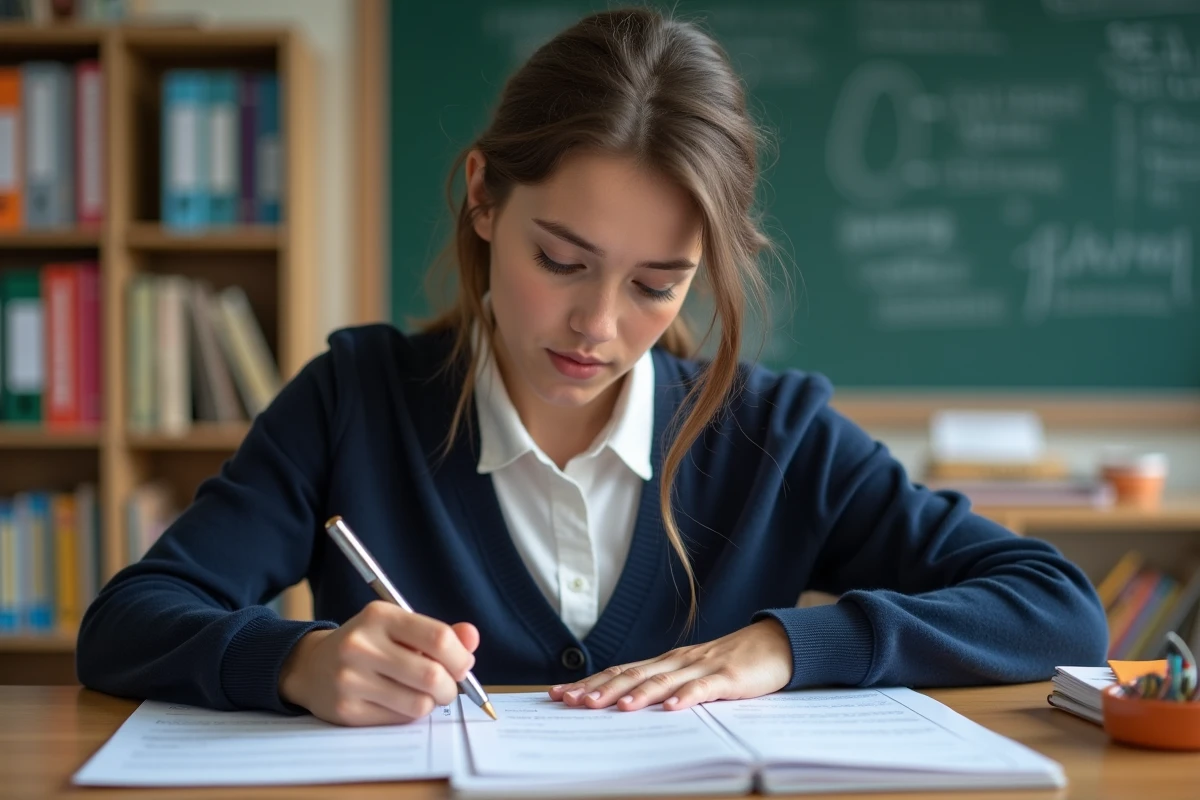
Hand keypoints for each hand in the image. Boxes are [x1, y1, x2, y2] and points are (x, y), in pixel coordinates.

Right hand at [278, 601, 478, 725]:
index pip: (438, 638)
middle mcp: (361, 645)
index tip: (463, 666)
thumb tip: (472, 637)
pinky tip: (398, 702)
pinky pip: (399, 720)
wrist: (312, 666)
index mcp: (380, 616)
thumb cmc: (368, 645)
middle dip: (450, 687)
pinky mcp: (346, 710)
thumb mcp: (399, 627)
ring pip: (419, 703)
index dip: (460, 657)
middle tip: (447, 687)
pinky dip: (409, 714)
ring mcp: (350, 679)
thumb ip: (439, 633)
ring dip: (431, 703)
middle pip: (432, 675)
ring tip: (423, 694)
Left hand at [548, 619, 791, 711]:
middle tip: (572, 702)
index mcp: (665, 663)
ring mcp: (701, 667)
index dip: (589, 684)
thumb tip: (626, 706)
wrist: (776, 644)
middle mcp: (676, 662)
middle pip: (632, 675)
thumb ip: (664, 687)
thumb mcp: (692, 676)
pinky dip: (686, 697)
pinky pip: (704, 688)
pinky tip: (672, 707)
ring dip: (638, 694)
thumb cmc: (732, 664)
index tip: (559, 694)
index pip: (619, 672)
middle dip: (600, 689)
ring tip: (616, 707)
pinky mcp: (727, 677)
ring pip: (663, 681)